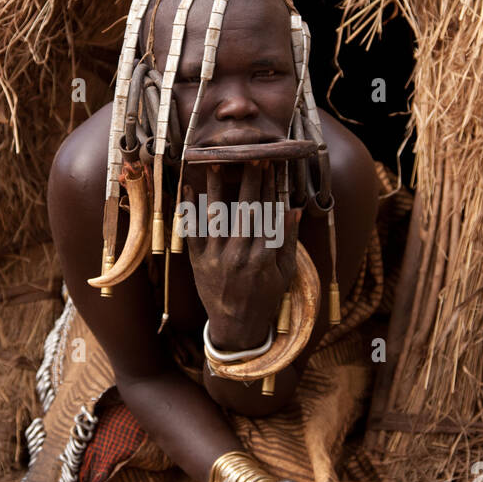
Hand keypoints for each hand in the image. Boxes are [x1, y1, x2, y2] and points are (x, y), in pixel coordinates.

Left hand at [182, 161, 301, 349]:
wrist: (236, 325)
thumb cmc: (265, 297)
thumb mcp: (285, 272)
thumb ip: (288, 240)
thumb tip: (294, 208)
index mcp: (264, 257)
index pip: (269, 213)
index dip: (270, 187)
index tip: (272, 165)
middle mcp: (240, 255)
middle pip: (246, 210)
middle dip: (250, 181)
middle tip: (253, 156)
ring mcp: (217, 257)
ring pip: (218, 216)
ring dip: (218, 188)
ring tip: (217, 163)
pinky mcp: (199, 261)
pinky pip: (192, 232)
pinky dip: (189, 210)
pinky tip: (188, 188)